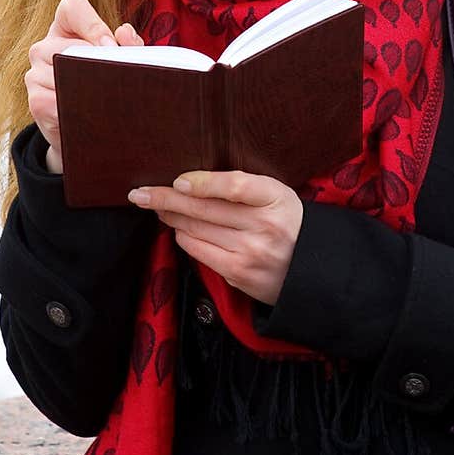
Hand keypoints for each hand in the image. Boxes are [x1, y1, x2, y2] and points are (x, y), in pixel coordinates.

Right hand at [26, 0, 143, 171]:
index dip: (93, 24)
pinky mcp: (35, 100)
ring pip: (64, 74)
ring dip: (89, 88)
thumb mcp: (118, 62)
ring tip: (106, 100)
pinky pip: (56, 101)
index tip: (110, 46)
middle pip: (70, 45)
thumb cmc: (102, 85)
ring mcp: (35, 73)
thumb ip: (128, 45)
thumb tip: (124, 34)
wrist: (81, 129)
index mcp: (67, 29)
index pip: (72, 7)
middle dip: (98, 64)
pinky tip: (90, 115)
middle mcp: (44, 47)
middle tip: (117, 79)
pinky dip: (77, 110)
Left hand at [127, 170, 303, 307]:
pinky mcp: (239, 274)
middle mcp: (263, 226)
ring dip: (171, 217)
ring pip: (195, 230)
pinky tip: (180, 230)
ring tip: (158, 207)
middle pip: (203, 208)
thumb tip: (189, 182)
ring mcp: (250, 253)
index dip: (201, 182)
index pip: (233, 186)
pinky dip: (184, 238)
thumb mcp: (275, 194)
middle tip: (140, 193)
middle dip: (165, 198)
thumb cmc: (286, 221)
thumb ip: (241, 186)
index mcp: (275, 197)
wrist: (313, 267)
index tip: (177, 180)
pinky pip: (199, 252)